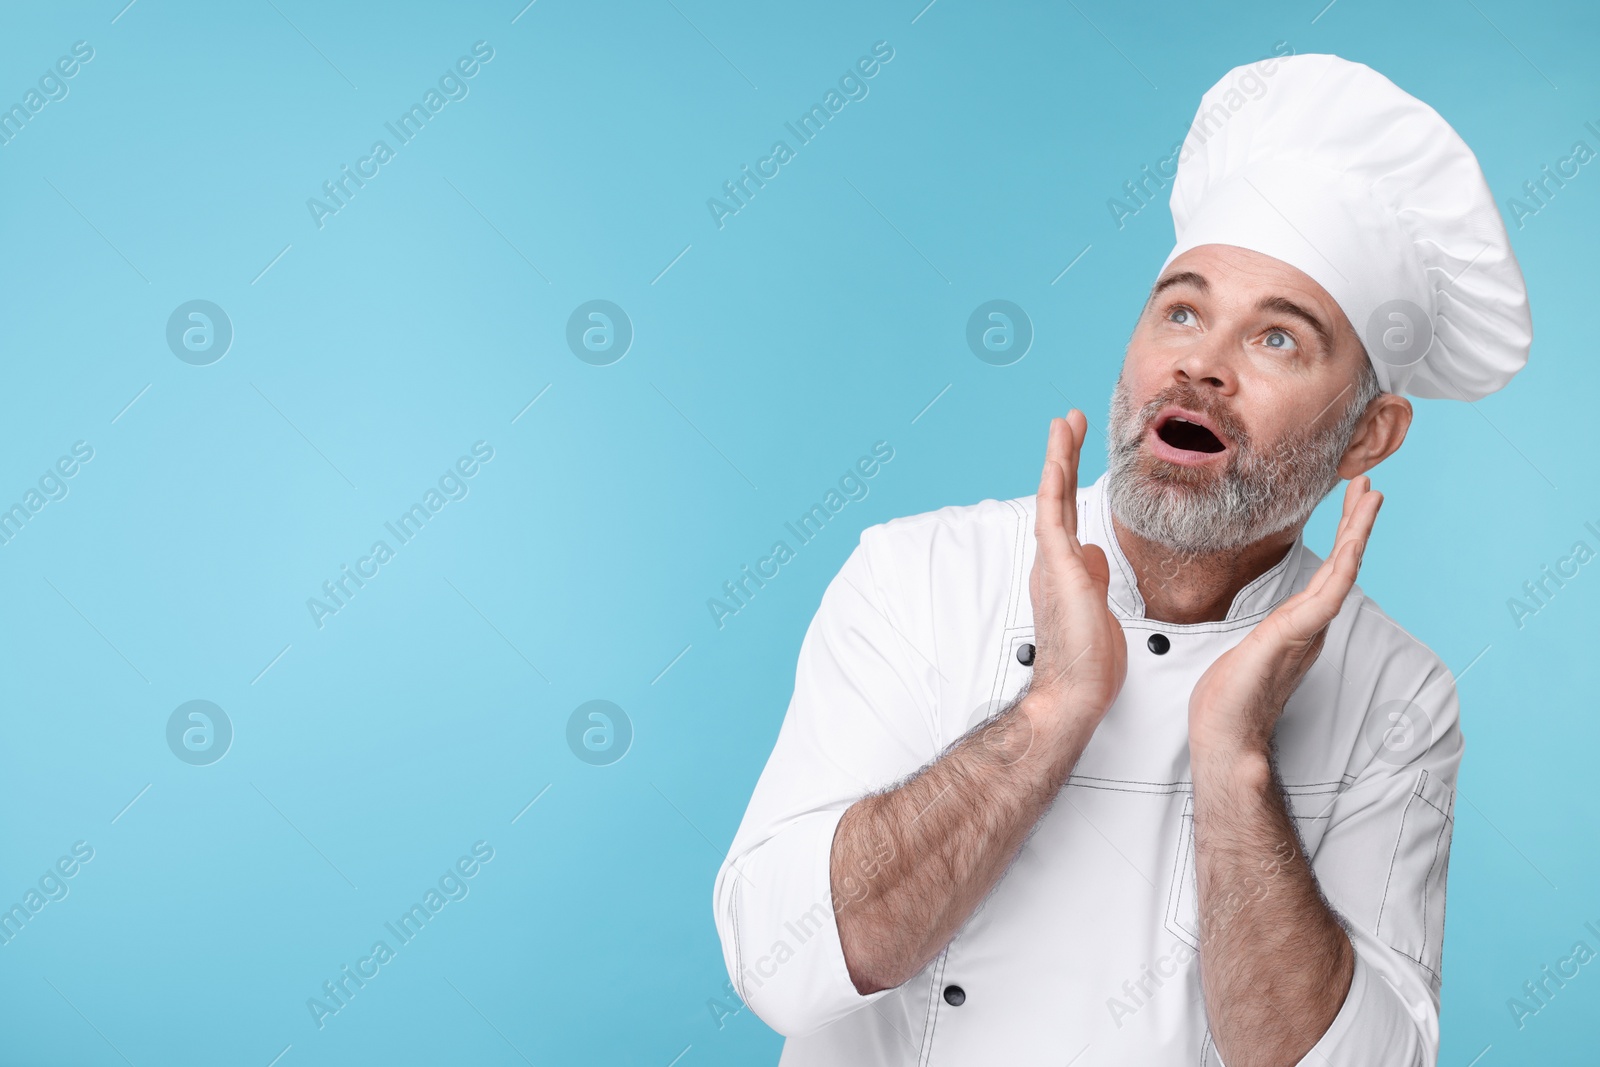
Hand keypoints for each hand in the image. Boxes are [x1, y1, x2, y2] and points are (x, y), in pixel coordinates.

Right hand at [1027, 411, 1127, 727]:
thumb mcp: (1100, 608)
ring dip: (1058, 456)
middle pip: (1055, 497)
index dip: (1071, 479)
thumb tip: (1096, 552)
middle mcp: (1053, 560)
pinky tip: (1058, 454)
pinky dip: (1053, 480)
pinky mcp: (1056, 566)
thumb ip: (1094, 576)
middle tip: (1069, 421)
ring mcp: (1052, 562)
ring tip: (1065, 422)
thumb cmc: (1089, 662)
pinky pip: (1051, 513)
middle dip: (1064, 456)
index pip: (1066, 514)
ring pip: (1051, 496)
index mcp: (1064, 570)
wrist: (1074, 693)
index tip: (1077, 451)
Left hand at [1188, 476, 1383, 759]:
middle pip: (1342, 564)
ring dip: (1357, 532)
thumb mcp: (1237, 647)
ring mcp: (1306, 629)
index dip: (1340, 537)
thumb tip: (1239, 620)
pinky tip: (1354, 542)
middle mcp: (1309, 624)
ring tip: (1371, 496)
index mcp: (1296, 624)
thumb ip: (1252, 631)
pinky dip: (1345, 565)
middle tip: (1368, 486)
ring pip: (1342, 571)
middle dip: (1356, 523)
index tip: (1347, 504)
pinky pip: (1328, 594)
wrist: (1225, 735)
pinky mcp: (1295, 635)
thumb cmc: (1226, 698)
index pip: (1325, 571)